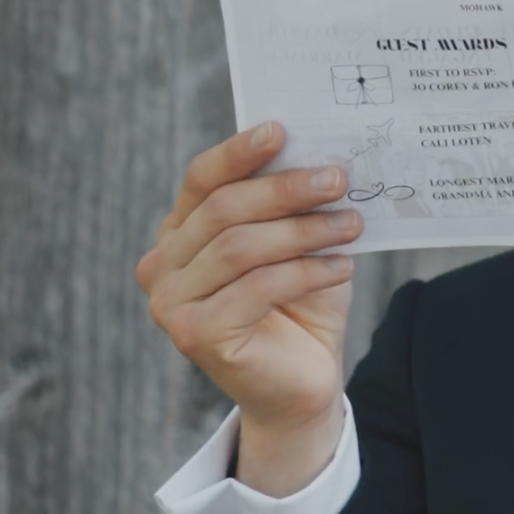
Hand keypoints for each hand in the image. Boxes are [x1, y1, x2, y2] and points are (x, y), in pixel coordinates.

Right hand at [135, 123, 361, 493]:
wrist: (303, 383)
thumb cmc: (301, 304)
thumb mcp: (299, 244)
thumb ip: (291, 204)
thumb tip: (320, 153)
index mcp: (179, 234)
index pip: (201, 180)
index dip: (237, 152)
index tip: (280, 130)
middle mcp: (161, 266)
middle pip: (223, 209)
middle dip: (286, 189)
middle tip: (338, 179)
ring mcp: (171, 303)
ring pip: (241, 246)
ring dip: (303, 230)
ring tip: (351, 224)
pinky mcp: (196, 335)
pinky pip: (257, 287)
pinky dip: (306, 271)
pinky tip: (342, 267)